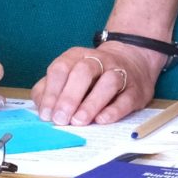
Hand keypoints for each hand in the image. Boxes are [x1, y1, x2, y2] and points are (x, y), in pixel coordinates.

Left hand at [33, 41, 164, 125]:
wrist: (134, 61)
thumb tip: (42, 108)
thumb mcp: (68, 75)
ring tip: (79, 121)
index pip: (62, 67)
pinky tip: (101, 120)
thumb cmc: (93, 75)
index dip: (52, 91)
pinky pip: (126, 98)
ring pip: (108, 82)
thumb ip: (50, 89)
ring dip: (92, 103)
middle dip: (69, 96)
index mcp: (78, 56)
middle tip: (60, 119)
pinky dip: (114, 110)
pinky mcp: (136, 89)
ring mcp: (120, 72)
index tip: (46, 113)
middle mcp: (100, 60)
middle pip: (84, 71)